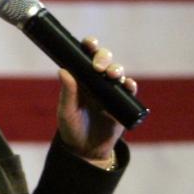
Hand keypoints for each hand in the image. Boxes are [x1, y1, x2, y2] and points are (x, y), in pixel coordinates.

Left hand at [56, 36, 137, 164]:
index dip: (89, 46)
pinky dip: (130, 85)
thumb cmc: (72, 128)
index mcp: (80, 78)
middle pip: (105, 59)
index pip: (85, 56)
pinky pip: (130, 90)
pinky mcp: (123, 102)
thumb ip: (67, 93)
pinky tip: (127, 85)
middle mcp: (96, 80)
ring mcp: (111, 90)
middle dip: (104, 57)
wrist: (87, 150)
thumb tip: (62, 70)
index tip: (89, 44)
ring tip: (112, 75)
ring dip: (117, 69)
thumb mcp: (66, 112)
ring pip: (118, 72)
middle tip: (99, 67)